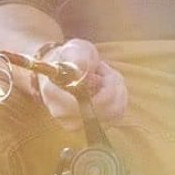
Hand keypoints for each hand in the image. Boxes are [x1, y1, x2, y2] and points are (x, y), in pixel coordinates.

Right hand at [0, 37, 127, 123]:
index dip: (101, 89)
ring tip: (101, 78)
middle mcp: (66, 116)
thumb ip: (78, 58)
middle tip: (100, 71)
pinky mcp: (91, 125)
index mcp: (56, 97)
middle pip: (106, 111)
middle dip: (111, 86)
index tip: (99, 72)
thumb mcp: (75, 49)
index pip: (84, 105)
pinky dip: (118, 98)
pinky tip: (106, 87)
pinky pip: (117, 115)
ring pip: (115, 113)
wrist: (57, 71)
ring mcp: (79, 123)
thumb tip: (81, 71)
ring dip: (115, 91)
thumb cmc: (65, 59)